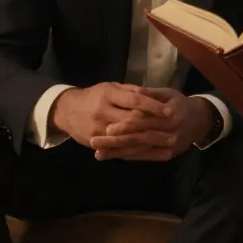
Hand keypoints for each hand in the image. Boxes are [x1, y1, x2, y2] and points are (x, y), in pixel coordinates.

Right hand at [50, 82, 175, 155]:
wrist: (67, 110)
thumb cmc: (94, 96)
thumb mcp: (111, 87)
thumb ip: (130, 91)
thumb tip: (151, 93)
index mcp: (108, 95)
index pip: (134, 101)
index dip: (153, 106)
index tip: (170, 110)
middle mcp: (103, 113)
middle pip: (133, 122)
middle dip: (155, 128)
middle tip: (175, 132)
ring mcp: (98, 130)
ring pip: (128, 139)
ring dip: (150, 144)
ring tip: (170, 146)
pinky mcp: (96, 143)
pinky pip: (119, 150)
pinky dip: (138, 153)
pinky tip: (154, 155)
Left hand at [90, 88, 211, 161]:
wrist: (201, 121)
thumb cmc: (181, 103)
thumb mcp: (169, 93)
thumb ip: (151, 94)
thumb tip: (135, 90)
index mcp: (170, 116)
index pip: (145, 122)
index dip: (126, 125)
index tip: (108, 127)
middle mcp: (170, 134)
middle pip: (139, 139)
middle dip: (116, 142)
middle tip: (95, 142)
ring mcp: (169, 147)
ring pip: (140, 151)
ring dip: (118, 153)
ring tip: (98, 153)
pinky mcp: (166, 155)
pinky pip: (145, 157)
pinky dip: (129, 157)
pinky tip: (114, 156)